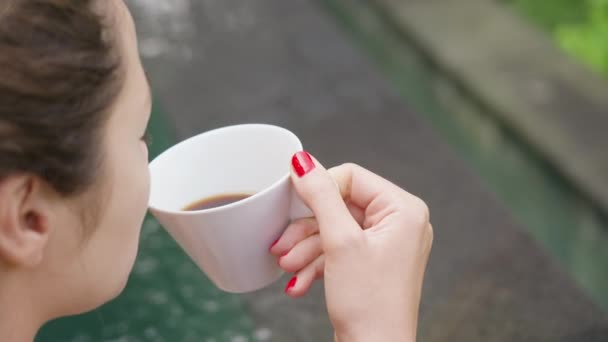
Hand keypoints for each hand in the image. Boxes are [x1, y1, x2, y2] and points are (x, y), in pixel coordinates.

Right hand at [270, 152, 431, 340]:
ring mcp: (386, 245)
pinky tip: (298, 282)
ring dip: (306, 249)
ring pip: (335, 230)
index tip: (290, 202)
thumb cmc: (370, 305)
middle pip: (340, 205)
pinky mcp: (372, 263)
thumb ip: (321, 196)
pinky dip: (316, 264)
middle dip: (307, 229)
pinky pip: (339, 250)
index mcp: (403, 210)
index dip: (318, 189)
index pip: (352, 176)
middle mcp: (399, 223)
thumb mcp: (339, 242)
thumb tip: (303, 161)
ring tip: (287, 267)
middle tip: (282, 244)